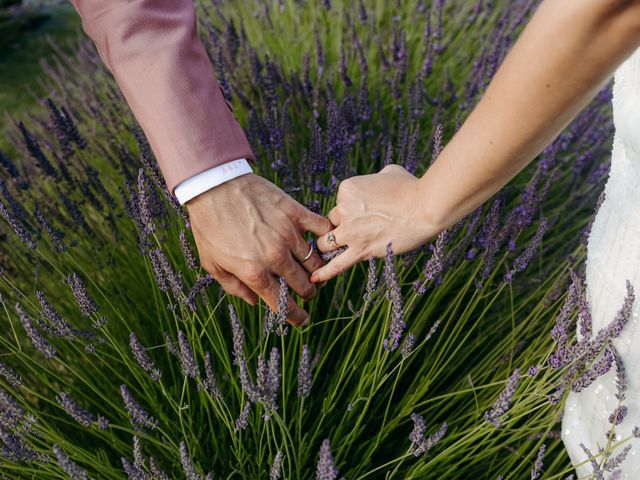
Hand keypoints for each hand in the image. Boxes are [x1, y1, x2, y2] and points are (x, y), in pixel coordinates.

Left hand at [186, 174, 332, 325]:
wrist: (213, 186)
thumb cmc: (209, 225)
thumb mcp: (212, 263)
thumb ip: (233, 287)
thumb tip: (254, 302)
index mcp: (254, 272)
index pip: (282, 303)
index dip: (295, 316)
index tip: (301, 319)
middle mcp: (274, 257)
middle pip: (303, 285)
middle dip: (308, 294)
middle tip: (307, 293)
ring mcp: (287, 234)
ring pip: (315, 262)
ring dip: (318, 271)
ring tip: (315, 272)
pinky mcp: (295, 213)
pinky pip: (321, 229)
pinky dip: (327, 238)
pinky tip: (325, 244)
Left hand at [311, 164, 437, 282]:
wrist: (426, 207)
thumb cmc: (412, 188)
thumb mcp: (389, 172)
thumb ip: (376, 179)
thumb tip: (378, 184)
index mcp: (347, 189)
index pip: (339, 203)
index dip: (350, 210)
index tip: (368, 211)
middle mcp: (344, 209)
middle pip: (331, 223)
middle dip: (340, 227)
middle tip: (359, 229)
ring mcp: (351, 231)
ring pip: (326, 243)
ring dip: (329, 247)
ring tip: (337, 252)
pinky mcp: (361, 250)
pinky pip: (337, 264)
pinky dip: (324, 273)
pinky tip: (314, 279)